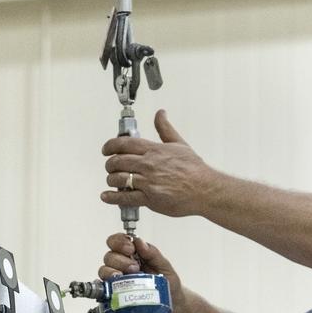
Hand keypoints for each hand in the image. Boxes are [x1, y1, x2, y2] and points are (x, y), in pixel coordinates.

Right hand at [98, 234, 190, 312]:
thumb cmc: (168, 286)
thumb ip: (153, 253)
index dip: (119, 242)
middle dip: (120, 260)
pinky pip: (103, 289)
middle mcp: (122, 266)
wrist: (173, 307)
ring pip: (104, 270)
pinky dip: (106, 287)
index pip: (117, 242)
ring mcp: (117, 281)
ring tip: (127, 278)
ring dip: (112, 272)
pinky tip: (116, 289)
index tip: (130, 249)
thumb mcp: (164, 267)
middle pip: (109, 256)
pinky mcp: (114, 295)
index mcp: (133, 255)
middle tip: (134, 268)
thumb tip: (139, 242)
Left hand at [100, 110, 217, 217]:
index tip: (106, 149)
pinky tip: (107, 196)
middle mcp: (149, 164)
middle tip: (110, 166)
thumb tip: (160, 114)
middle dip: (110, 164)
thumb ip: (165, 128)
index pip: (124, 144)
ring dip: (111, 179)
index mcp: (154, 150)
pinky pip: (125, 197)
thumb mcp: (179, 144)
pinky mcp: (149, 198)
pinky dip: (112, 197)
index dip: (110, 146)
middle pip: (117, 161)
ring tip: (112, 181)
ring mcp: (148, 182)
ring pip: (118, 179)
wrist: (205, 189)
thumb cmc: (194, 169)